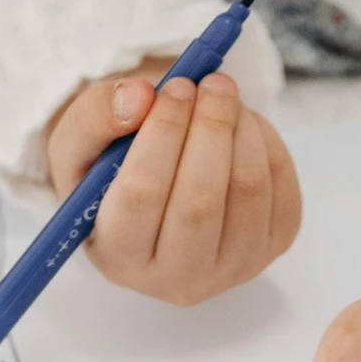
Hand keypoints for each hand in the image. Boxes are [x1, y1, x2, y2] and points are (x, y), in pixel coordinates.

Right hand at [47, 68, 299, 305]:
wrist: (157, 202)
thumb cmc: (112, 177)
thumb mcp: (81, 147)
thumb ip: (93, 118)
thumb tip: (139, 97)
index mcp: (119, 258)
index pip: (141, 196)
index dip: (163, 132)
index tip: (174, 88)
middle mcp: (175, 279)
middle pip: (199, 202)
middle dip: (210, 127)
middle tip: (211, 82)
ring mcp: (228, 270)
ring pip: (247, 190)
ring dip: (241, 127)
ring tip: (223, 98)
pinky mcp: (270, 248)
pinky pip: (280, 187)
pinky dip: (267, 142)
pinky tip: (242, 128)